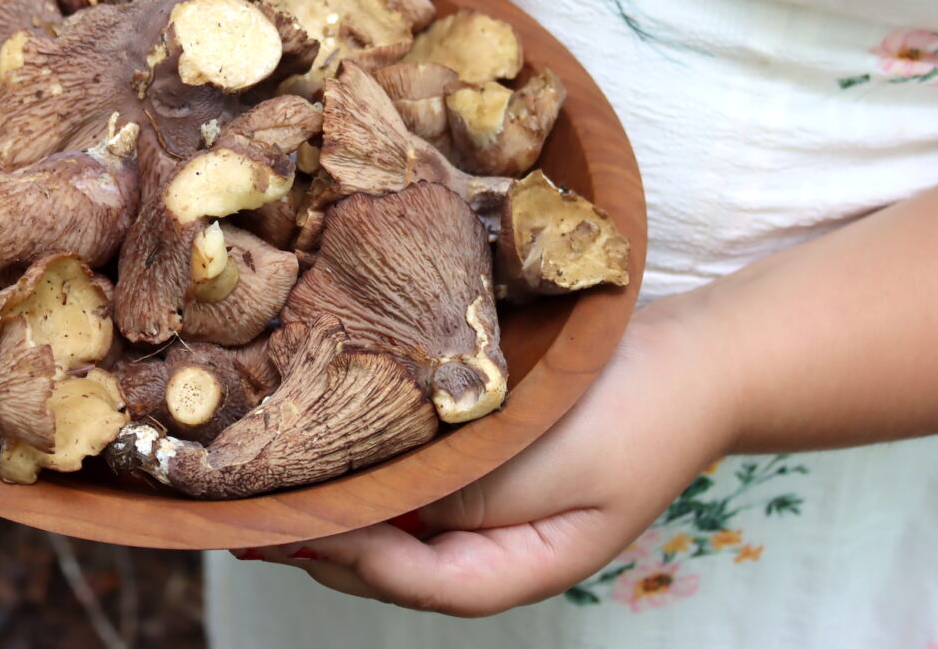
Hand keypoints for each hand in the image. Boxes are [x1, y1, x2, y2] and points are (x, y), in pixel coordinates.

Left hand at [235, 299, 737, 616]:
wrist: (696, 359)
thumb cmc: (634, 416)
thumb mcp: (549, 463)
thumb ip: (466, 494)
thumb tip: (370, 502)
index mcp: (509, 571)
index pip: (404, 579)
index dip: (337, 550)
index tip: (279, 515)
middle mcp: (487, 551)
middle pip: (383, 561)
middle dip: (315, 536)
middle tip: (242, 506)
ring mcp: (483, 509)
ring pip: (390, 521)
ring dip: (333, 499)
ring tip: (267, 476)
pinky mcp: (479, 464)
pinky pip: (410, 477)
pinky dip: (367, 463)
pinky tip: (328, 433)